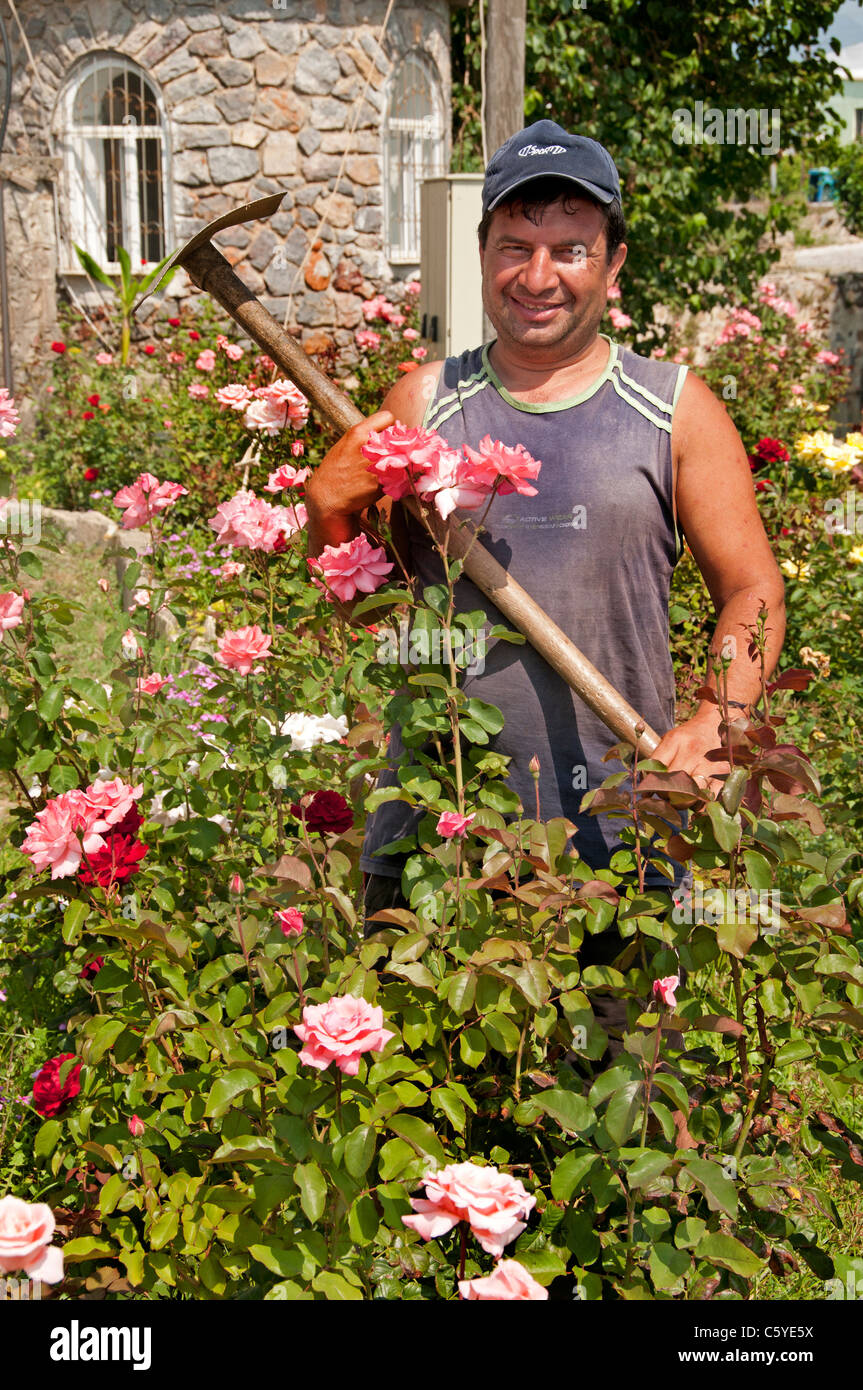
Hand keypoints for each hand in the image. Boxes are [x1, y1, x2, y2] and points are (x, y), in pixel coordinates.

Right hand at [306, 409, 394, 533]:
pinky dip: (394, 479)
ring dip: (397, 463)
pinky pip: (398, 476)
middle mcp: (368, 446)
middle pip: (398, 437)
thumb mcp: (344, 446)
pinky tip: (379, 483)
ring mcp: (376, 465)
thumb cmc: (335, 471)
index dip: (388, 426)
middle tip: (386, 456)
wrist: (327, 499)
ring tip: (382, 471)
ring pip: (402, 457)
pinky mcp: (383, 483)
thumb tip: (390, 433)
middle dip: (395, 445)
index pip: (387, 417)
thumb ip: (364, 438)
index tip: (386, 436)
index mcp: (357, 433)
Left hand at [651, 712, 729, 795]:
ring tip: (677, 802)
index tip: (648, 790)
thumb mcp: (669, 741)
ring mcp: (709, 762)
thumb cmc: (686, 737)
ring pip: (692, 792)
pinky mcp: (723, 773)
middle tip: (663, 797)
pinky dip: (699, 804)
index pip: (656, 767)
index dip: (650, 783)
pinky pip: (709, 796)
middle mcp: (692, 751)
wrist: (713, 725)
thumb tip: (646, 792)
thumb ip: (657, 761)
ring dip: (681, 802)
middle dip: (665, 794)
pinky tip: (693, 803)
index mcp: (675, 740)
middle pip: (673, 781)